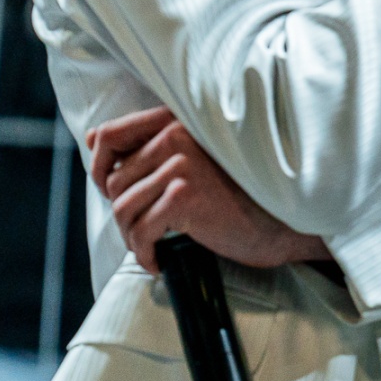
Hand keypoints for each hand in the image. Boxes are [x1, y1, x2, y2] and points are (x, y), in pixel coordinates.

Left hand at [89, 106, 329, 274]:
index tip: (112, 190)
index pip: (111, 134)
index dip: (99, 166)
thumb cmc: (246, 196)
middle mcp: (179, 134)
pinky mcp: (185, 196)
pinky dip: (145, 253)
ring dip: (132, 236)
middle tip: (147, 232)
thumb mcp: (199, 161)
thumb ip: (152, 147)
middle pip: (114, 179)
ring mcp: (182, 164)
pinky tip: (161, 260)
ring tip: (153, 248)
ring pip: (123, 208)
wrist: (286, 224)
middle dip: (124, 214)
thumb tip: (94, 141)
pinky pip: (141, 231)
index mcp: (180, 120)